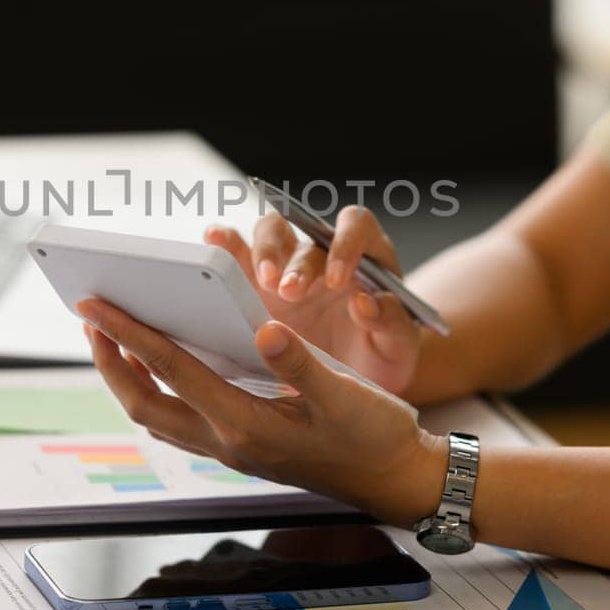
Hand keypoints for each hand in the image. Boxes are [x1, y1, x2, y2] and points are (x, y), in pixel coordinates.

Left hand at [78, 297, 446, 527]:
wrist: (394, 479)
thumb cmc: (374, 435)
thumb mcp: (346, 394)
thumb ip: (302, 363)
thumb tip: (265, 328)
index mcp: (246, 423)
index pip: (171, 370)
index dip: (129, 334)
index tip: (94, 305)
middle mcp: (227, 441)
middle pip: (143, 402)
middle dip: (110, 360)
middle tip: (90, 318)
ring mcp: (230, 450)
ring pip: (157, 415)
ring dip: (128, 378)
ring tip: (115, 339)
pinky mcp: (240, 449)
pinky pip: (179, 421)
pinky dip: (159, 391)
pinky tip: (165, 369)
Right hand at [204, 206, 422, 394]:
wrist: (356, 383)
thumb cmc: (381, 356)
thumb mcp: (397, 348)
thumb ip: (390, 323)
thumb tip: (365, 302)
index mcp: (366, 256)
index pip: (355, 226)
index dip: (345, 244)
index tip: (336, 281)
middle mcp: (324, 251)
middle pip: (304, 228)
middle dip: (296, 260)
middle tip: (289, 292)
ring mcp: (288, 262)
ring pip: (271, 231)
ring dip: (264, 252)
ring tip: (262, 282)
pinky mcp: (257, 280)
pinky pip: (238, 248)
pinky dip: (224, 240)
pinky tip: (212, 241)